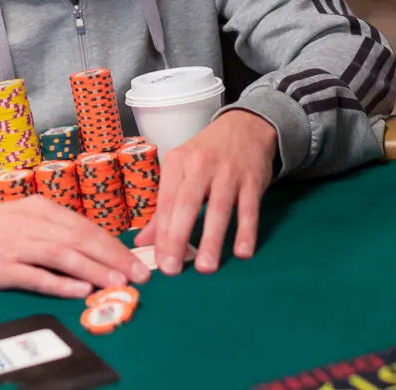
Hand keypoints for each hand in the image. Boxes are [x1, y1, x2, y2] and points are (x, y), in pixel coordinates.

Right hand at [0, 196, 150, 298]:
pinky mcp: (2, 267)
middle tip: (137, 275)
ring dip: (94, 269)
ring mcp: (17, 245)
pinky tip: (79, 290)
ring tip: (117, 283)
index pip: (86, 226)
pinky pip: (36, 276)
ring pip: (63, 256)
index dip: (113, 244)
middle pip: (80, 239)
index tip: (135, 261)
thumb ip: (57, 230)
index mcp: (42, 209)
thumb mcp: (27, 217)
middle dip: (113, 258)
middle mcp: (33, 224)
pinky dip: (60, 283)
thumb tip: (94, 248)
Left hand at [135, 110, 275, 275]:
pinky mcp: (253, 180)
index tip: (158, 261)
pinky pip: (249, 209)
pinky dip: (246, 231)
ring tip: (205, 267)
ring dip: (212, 239)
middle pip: (186, 204)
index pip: (166, 202)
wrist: (245, 126)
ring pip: (219, 209)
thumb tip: (142, 241)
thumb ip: (163, 207)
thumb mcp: (181, 171)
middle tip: (172, 268)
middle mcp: (201, 166)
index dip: (161, 233)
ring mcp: (229, 173)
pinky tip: (243, 252)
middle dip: (178, 237)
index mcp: (177, 163)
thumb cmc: (206, 154)